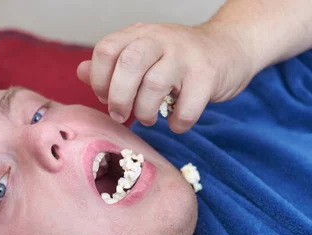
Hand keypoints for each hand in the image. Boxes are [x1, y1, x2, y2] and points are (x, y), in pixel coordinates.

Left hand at [77, 22, 253, 132]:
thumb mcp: (144, 54)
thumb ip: (113, 64)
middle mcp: (161, 39)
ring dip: (145, 111)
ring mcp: (185, 56)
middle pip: (128, 63)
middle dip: (118, 97)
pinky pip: (186, 106)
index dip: (100, 79)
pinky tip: (175, 123)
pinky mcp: (207, 76)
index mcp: (140, 34)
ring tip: (147, 119)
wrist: (228, 48)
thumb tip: (82, 73)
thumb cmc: (180, 59)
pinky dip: (178, 123)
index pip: (107, 50)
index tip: (105, 98)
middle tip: (120, 115)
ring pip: (155, 84)